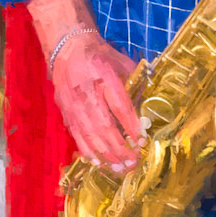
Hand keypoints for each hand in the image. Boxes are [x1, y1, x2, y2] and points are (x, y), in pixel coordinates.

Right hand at [50, 27, 143, 172]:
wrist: (67, 47)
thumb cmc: (100, 56)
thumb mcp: (122, 62)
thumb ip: (136, 84)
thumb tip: (151, 107)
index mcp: (105, 76)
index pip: (119, 106)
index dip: (131, 126)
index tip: (141, 142)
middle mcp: (87, 92)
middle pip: (103, 126)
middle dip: (119, 148)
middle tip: (132, 164)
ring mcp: (73, 104)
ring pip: (89, 134)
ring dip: (105, 154)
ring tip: (119, 169)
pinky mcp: (65, 111)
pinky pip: (76, 135)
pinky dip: (87, 150)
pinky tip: (98, 162)